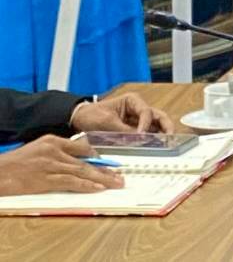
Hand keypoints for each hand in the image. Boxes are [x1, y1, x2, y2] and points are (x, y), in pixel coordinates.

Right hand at [0, 135, 122, 195]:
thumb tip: (78, 160)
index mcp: (54, 141)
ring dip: (101, 179)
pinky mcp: (45, 180)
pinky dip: (86, 185)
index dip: (98, 157)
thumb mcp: (39, 149)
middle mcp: (55, 151)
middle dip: (105, 169)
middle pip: (86, 160)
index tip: (110, 164)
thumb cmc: (16, 162)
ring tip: (115, 183)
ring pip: (82, 171)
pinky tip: (97, 188)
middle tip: (120, 176)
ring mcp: (50, 165)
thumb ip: (58, 152)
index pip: (83, 147)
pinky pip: (70, 182)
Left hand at [71, 93, 175, 133]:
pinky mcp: (134, 128)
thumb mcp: (106, 122)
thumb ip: (123, 131)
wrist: (79, 119)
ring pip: (156, 124)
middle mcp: (139, 108)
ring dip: (161, 133)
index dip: (146, 125)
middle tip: (170, 137)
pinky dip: (152, 139)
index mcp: (133, 101)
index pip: (146, 112)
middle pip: (158, 116)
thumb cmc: (91, 115)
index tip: (142, 136)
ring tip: (167, 143)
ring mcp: (138, 119)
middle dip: (166, 126)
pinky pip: (147, 133)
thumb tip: (138, 140)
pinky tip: (156, 146)